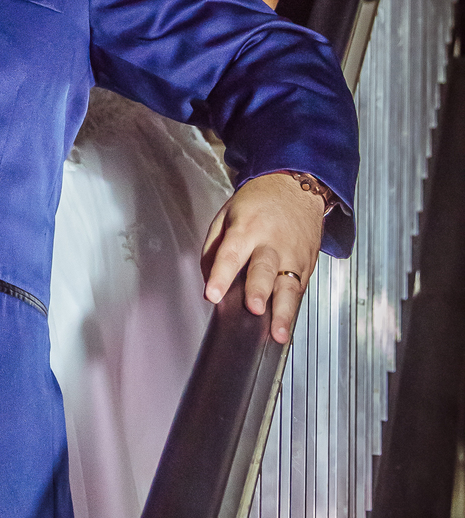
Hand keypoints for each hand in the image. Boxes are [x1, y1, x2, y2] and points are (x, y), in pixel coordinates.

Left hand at [202, 172, 326, 343]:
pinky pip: (299, 290)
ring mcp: (293, 255)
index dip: (221, 276)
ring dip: (284, 312)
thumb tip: (209, 279)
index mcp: (246, 229)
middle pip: (265, 270)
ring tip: (279, 333)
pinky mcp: (307, 264)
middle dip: (259, 291)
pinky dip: (294, 310)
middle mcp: (271, 243)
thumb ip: (213, 248)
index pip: (231, 255)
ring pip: (289, 286)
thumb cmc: (258, 201)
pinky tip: (288, 326)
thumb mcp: (226, 214)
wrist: (296, 185)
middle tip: (255, 309)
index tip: (213, 295)